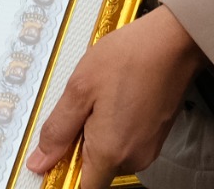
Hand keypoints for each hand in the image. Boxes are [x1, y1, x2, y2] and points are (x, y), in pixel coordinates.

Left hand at [25, 8, 204, 188]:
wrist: (172, 40)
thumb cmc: (131, 57)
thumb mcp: (80, 88)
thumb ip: (57, 129)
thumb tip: (41, 160)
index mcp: (111, 151)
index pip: (82, 187)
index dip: (63, 173)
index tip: (53, 156)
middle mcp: (133, 156)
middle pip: (95, 169)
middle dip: (79, 145)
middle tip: (79, 108)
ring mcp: (147, 147)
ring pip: (110, 153)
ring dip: (97, 132)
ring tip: (99, 96)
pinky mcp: (155, 135)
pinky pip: (126, 140)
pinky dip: (114, 125)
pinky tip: (114, 95)